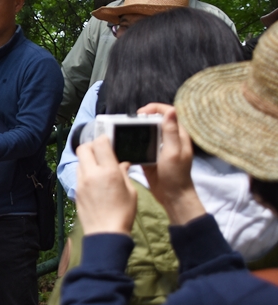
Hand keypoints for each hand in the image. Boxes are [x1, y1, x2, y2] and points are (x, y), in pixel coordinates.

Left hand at [75, 136, 136, 235]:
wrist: (105, 232)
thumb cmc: (123, 213)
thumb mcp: (131, 191)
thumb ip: (124, 173)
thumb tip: (122, 163)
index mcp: (108, 171)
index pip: (100, 143)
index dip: (104, 139)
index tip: (109, 141)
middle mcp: (91, 174)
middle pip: (83, 148)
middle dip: (91, 145)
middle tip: (101, 150)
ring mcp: (81, 182)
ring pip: (80, 161)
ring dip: (87, 159)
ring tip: (99, 166)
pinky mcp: (76, 191)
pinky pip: (78, 174)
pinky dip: (85, 171)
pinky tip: (94, 179)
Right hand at [137, 104, 205, 225]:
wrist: (172, 196)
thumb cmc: (175, 175)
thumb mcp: (173, 152)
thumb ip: (171, 132)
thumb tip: (171, 111)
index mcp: (178, 135)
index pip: (169, 113)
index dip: (155, 109)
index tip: (140, 113)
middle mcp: (170, 139)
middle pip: (157, 121)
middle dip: (143, 117)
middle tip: (130, 122)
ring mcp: (160, 148)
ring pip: (149, 132)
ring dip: (138, 129)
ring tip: (126, 130)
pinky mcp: (151, 157)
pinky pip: (143, 145)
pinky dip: (135, 142)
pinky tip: (126, 143)